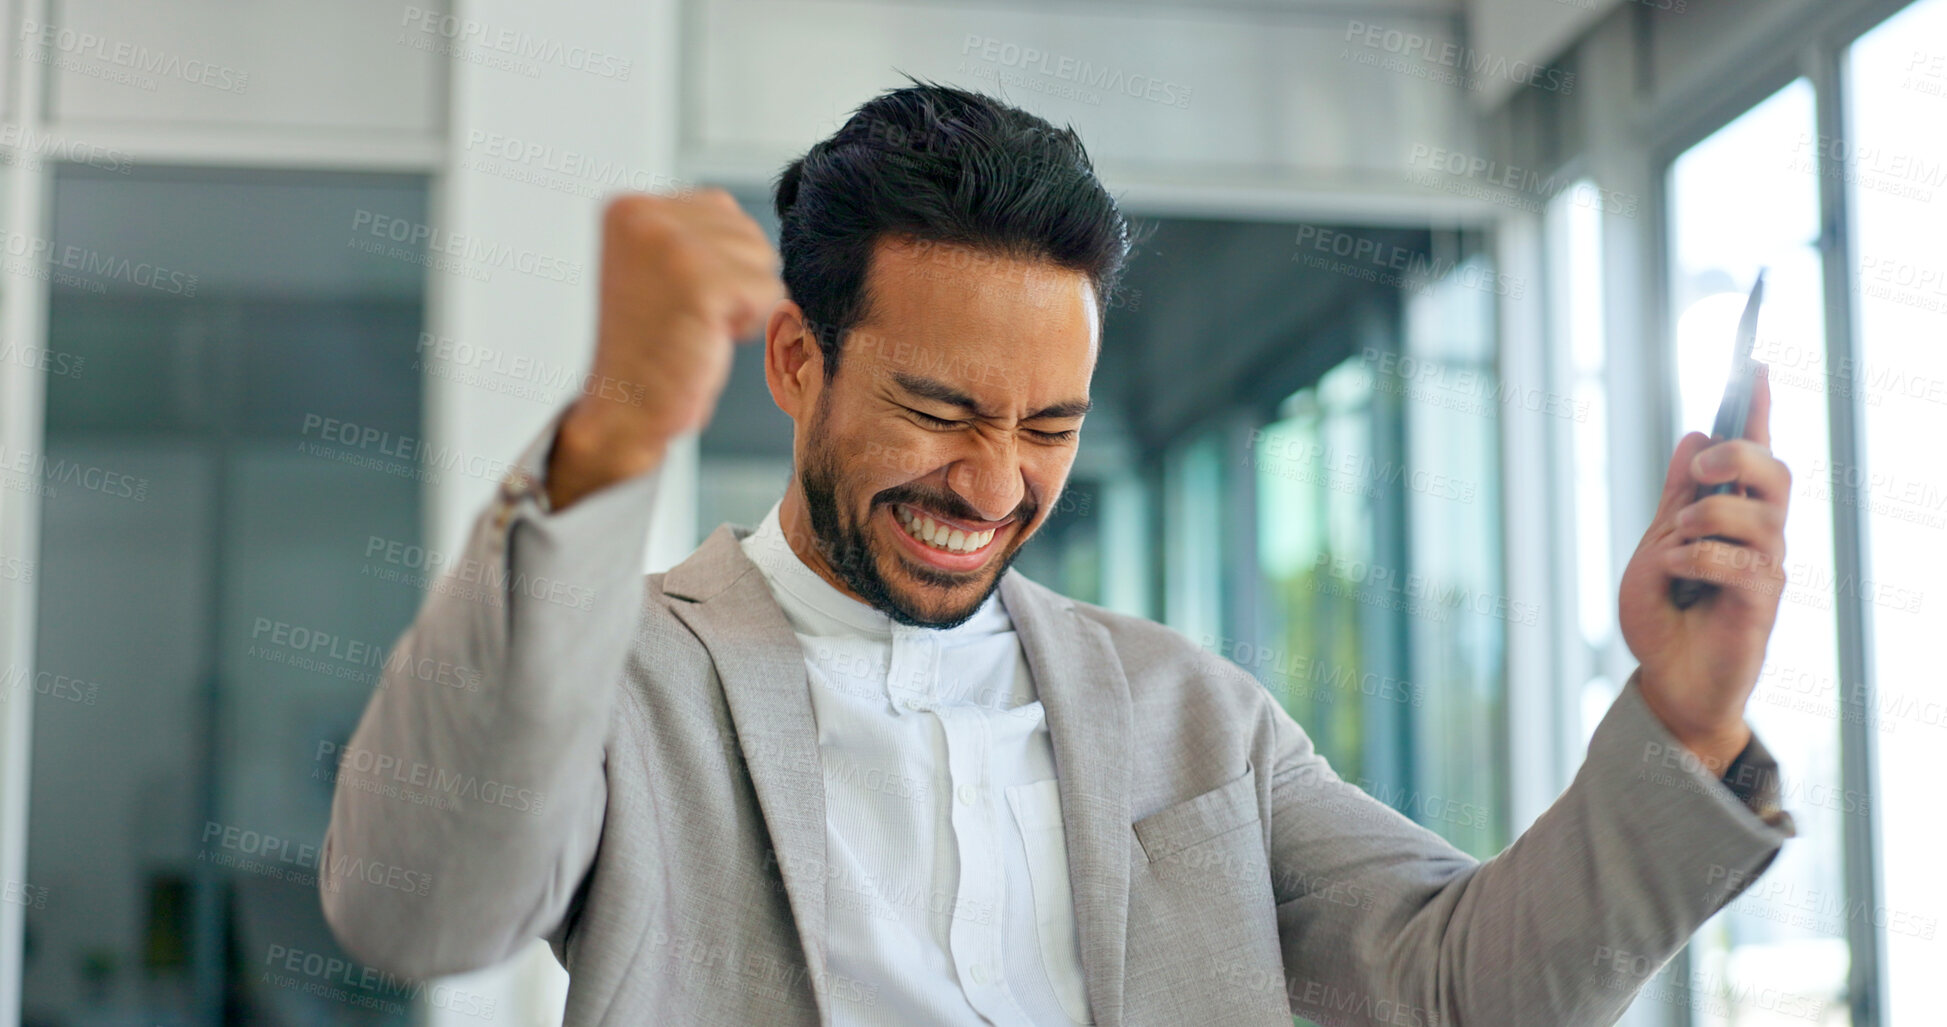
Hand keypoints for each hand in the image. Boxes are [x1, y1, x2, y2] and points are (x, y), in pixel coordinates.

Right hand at [549, 188, 784, 508]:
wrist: (625, 408)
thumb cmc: (651, 348)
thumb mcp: (659, 267)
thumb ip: (692, 232)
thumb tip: (750, 225)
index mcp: (629, 207)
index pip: (720, 208)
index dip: (718, 262)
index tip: (675, 296)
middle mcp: (644, 216)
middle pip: (748, 232)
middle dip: (735, 281)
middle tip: (686, 316)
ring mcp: (672, 246)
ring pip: (764, 261)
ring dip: (743, 303)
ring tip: (695, 324)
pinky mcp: (701, 282)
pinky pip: (769, 293)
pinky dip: (749, 325)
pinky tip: (707, 338)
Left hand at [1618, 365, 1789, 772]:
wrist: (1666, 682)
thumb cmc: (1662, 618)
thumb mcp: (1653, 545)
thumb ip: (1675, 496)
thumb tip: (1694, 434)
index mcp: (1732, 513)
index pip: (1755, 449)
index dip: (1758, 406)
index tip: (1755, 361)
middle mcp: (1760, 534)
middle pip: (1777, 471)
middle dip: (1739, 456)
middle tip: (1698, 471)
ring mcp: (1767, 567)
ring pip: (1759, 513)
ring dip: (1706, 517)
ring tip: (1674, 540)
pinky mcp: (1763, 602)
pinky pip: (1739, 562)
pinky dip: (1696, 558)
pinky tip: (1676, 574)